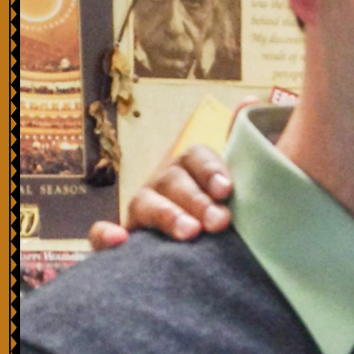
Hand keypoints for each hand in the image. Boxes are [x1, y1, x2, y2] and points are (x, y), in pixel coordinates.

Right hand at [88, 145, 234, 249]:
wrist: (201, 254)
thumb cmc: (221, 211)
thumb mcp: (234, 186)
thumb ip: (244, 149)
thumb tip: (251, 99)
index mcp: (191, 169)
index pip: (196, 157)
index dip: (211, 170)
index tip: (228, 189)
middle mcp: (165, 185)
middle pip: (174, 181)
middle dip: (198, 200)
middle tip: (220, 222)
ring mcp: (142, 210)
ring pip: (145, 203)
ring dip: (167, 215)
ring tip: (189, 232)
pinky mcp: (124, 237)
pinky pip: (102, 234)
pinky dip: (105, 236)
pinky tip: (119, 241)